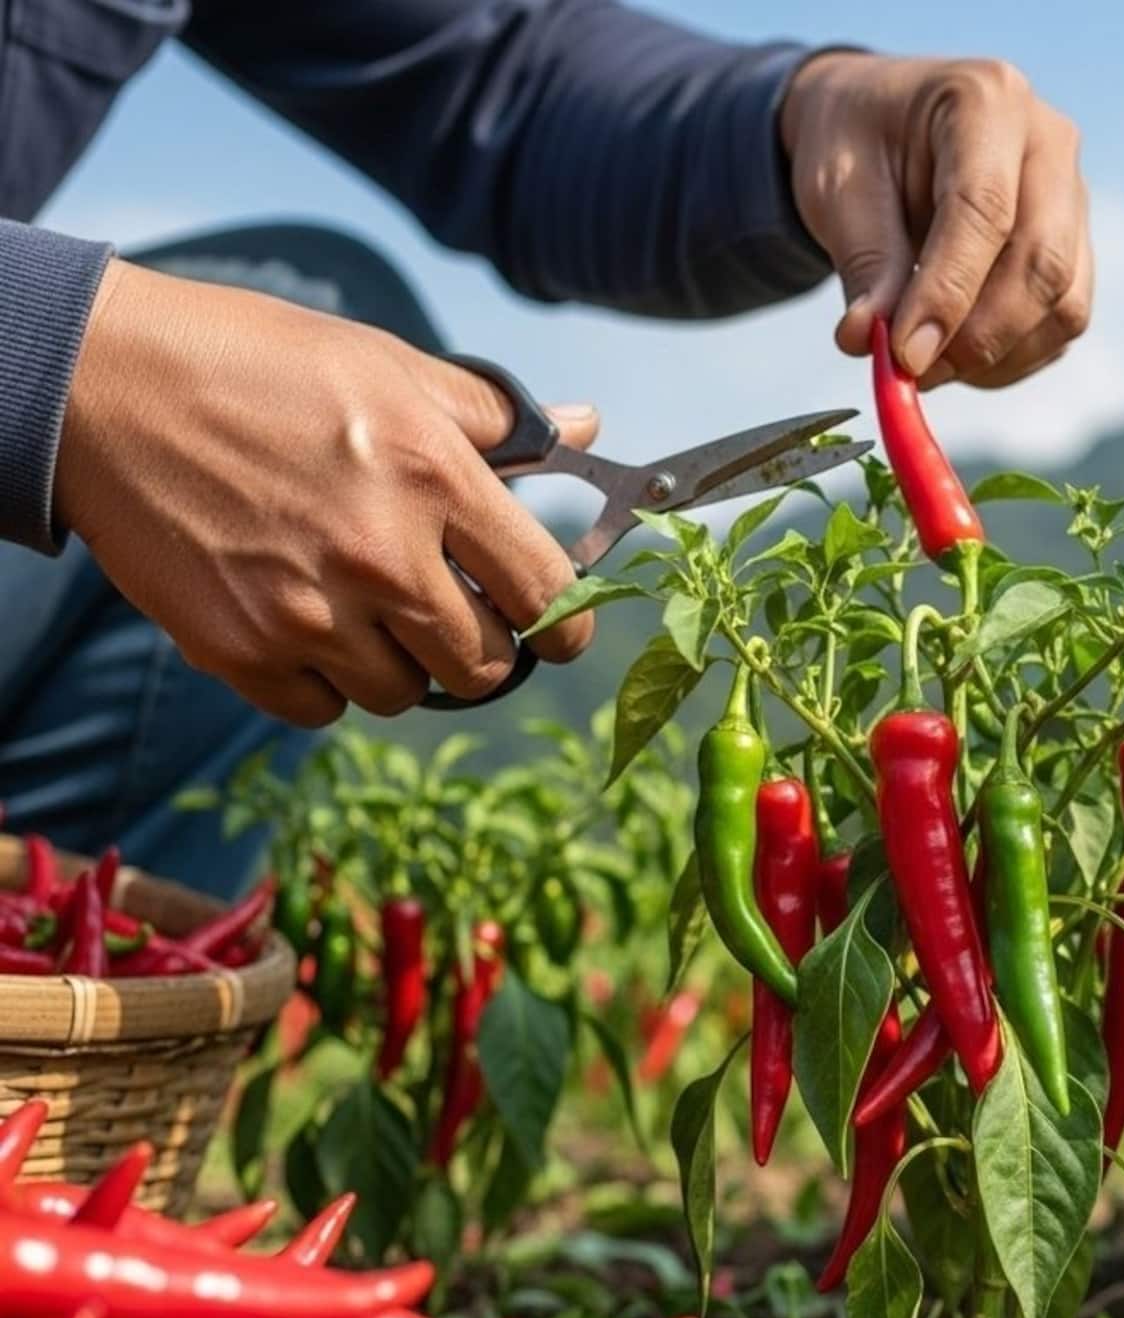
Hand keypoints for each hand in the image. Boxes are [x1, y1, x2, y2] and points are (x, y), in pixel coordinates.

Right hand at [56, 261, 596, 726]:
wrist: (102, 385)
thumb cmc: (255, 364)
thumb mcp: (388, 365)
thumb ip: (494, 416)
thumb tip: (585, 426)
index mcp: (434, 477)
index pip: (547, 592)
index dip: (567, 622)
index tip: (558, 627)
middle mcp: (380, 555)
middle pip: (485, 666)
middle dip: (485, 649)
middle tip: (456, 616)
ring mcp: (307, 611)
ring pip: (404, 696)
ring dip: (402, 667)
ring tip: (371, 611)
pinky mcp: (239, 649)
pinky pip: (322, 709)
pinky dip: (326, 684)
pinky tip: (310, 626)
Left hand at [780, 51, 1090, 388]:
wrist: (883, 124)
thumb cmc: (858, 142)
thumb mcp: (838, 187)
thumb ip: (864, 262)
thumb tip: (869, 344)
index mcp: (985, 99)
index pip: (985, 209)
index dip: (948, 293)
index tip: (906, 357)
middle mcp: (1048, 142)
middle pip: (1042, 260)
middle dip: (979, 336)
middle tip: (915, 374)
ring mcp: (1073, 195)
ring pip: (1064, 301)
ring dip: (998, 355)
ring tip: (928, 365)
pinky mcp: (1076, 246)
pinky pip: (1063, 321)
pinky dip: (1013, 357)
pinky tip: (959, 356)